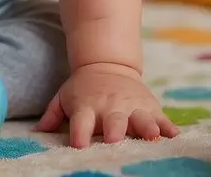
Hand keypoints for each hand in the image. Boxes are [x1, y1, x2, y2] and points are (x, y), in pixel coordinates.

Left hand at [36, 62, 178, 146]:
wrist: (107, 65)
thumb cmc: (82, 89)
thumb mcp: (63, 97)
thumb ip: (51, 115)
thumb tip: (36, 132)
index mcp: (87, 107)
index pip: (81, 122)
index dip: (80, 134)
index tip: (80, 145)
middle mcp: (110, 107)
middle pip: (113, 121)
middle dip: (114, 131)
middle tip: (114, 140)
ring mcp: (131, 106)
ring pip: (140, 119)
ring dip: (145, 127)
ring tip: (151, 136)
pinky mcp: (149, 106)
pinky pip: (160, 117)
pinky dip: (167, 126)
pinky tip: (174, 135)